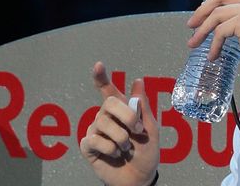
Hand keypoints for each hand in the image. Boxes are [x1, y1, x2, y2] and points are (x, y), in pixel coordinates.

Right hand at [79, 62, 158, 185]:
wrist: (140, 178)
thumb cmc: (146, 153)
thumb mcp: (150, 129)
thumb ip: (142, 107)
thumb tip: (138, 81)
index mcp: (121, 110)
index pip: (108, 90)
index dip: (101, 77)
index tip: (98, 65)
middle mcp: (105, 117)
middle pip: (109, 103)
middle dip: (127, 116)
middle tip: (137, 130)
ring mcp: (95, 131)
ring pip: (103, 123)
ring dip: (121, 138)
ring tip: (126, 148)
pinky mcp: (88, 146)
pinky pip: (95, 140)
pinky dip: (110, 149)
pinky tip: (115, 154)